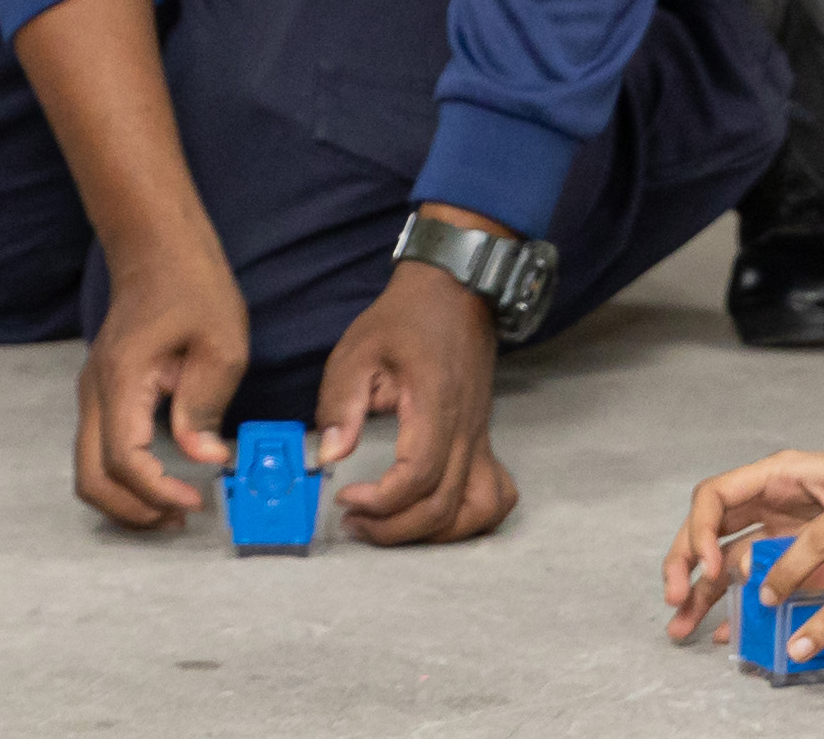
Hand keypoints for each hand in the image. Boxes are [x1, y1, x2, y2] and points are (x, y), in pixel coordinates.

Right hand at [75, 237, 248, 529]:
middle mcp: (96, 393)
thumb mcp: (220, 341)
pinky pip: (101, 449)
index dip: (155, 491)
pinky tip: (163, 477)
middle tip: (178, 519)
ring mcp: (94, 393)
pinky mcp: (104, 392)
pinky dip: (124, 476)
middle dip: (132, 511)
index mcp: (122, 380)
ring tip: (173, 507)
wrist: (159, 247)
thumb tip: (204, 458)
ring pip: (90, 469)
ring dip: (126, 498)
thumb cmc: (193, 284)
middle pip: (90, 479)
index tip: (194, 502)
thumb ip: (206, 404)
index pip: (123, 459)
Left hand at [316, 258, 516, 544]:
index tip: (344, 496)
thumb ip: (341, 404)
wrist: (455, 290)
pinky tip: (435, 513)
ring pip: (474, 511)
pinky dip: (471, 519)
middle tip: (354, 519)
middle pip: (442, 506)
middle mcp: (466, 428)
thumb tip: (329, 458)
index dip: (380, 502)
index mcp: (435, 404)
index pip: (418, 476)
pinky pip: (495, 496)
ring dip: (432, 533)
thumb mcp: (358, 350)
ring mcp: (481, 436)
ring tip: (390, 524)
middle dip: (394, 529)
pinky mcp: (484, 439)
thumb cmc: (404, 319)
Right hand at [663, 446, 823, 643]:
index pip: (716, 495)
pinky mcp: (794, 565)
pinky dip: (735, 608)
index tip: (714, 567)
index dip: (702, 530)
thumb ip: (810, 535)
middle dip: (684, 561)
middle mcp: (768, 504)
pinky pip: (753, 585)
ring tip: (681, 627)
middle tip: (675, 598)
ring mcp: (778, 534)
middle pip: (707, 529)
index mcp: (777, 476)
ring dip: (699, 593)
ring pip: (723, 562)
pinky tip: (722, 633)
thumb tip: (756, 573)